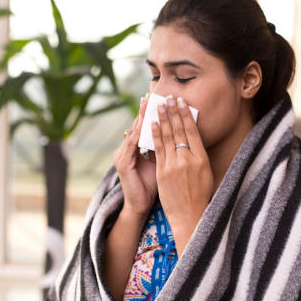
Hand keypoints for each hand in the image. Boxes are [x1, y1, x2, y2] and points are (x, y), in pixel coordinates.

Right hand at [113, 95, 156, 217]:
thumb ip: (164, 149)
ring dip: (141, 119)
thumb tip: (177, 135)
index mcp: (136, 149)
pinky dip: (138, 134)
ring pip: (133, 133)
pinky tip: (143, 125)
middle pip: (137, 126)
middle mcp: (127, 149)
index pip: (144, 127)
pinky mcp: (122, 164)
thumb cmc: (152, 185)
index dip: (151, 114)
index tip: (159, 100)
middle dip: (144, 111)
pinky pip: (131, 145)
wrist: (140, 206)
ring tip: (147, 105)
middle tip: (151, 95)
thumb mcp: (160, 163)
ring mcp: (122, 156)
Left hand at [152, 96, 213, 253]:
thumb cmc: (200, 195)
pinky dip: (155, 135)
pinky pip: (158, 150)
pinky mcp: (163, 172)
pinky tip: (152, 125)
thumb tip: (193, 138)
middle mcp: (188, 159)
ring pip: (168, 137)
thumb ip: (199, 155)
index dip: (186, 115)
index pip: (193, 131)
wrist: (190, 215)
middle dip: (173, 112)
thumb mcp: (206, 173)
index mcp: (202, 158)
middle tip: (169, 97)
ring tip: (159, 106)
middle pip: (180, 131)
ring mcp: (174, 165)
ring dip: (162, 119)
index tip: (182, 103)